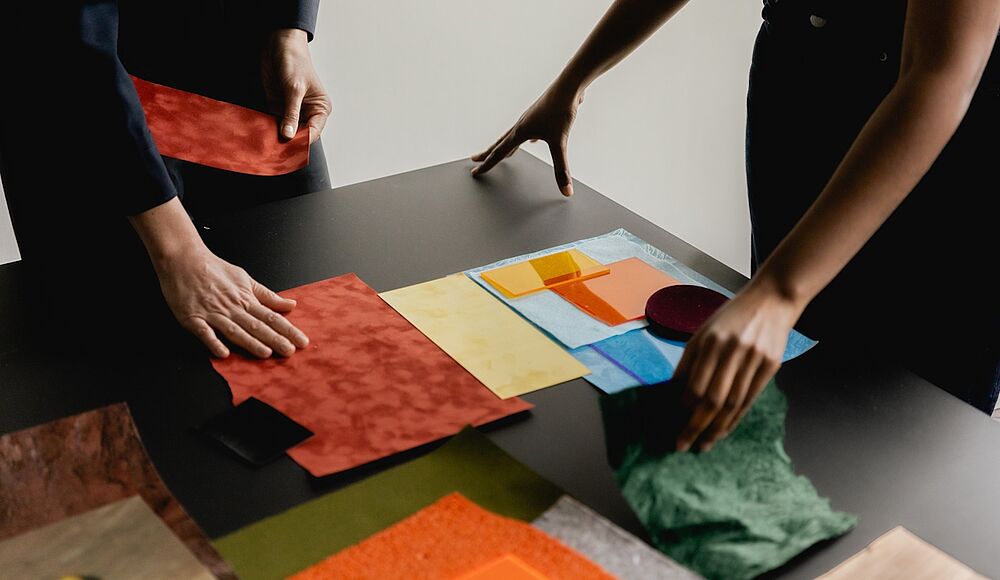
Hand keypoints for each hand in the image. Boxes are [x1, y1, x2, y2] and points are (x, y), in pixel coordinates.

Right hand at [155, 246, 308, 358]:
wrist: (184, 260)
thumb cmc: (214, 269)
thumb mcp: (245, 279)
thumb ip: (267, 295)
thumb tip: (290, 304)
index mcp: (245, 299)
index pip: (271, 317)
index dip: (287, 330)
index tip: (302, 341)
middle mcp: (232, 308)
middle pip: (257, 326)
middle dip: (275, 339)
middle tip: (290, 352)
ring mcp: (212, 313)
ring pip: (234, 330)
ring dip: (250, 342)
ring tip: (266, 353)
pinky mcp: (193, 318)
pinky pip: (204, 332)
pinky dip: (213, 342)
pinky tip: (223, 353)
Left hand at [261, 28, 330, 143]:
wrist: (279, 45)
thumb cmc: (294, 62)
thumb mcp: (294, 89)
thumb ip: (291, 114)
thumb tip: (288, 135)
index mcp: (319, 109)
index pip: (312, 132)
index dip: (301, 142)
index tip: (287, 149)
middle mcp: (307, 112)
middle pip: (299, 135)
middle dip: (287, 141)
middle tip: (274, 149)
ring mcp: (292, 111)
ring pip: (285, 131)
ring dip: (276, 136)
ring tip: (265, 144)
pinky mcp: (277, 107)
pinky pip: (273, 122)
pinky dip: (267, 128)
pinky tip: (260, 133)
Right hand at [471, 85, 583, 196]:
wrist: (569, 85)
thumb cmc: (561, 110)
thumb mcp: (560, 142)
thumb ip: (561, 169)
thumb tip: (566, 191)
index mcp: (520, 132)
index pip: (499, 153)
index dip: (487, 164)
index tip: (475, 172)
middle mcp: (522, 124)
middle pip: (499, 143)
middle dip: (487, 154)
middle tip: (475, 160)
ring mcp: (530, 118)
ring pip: (513, 136)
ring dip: (504, 146)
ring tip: (502, 154)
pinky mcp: (541, 114)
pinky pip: (528, 130)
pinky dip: (526, 138)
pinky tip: (533, 140)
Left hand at [672, 282, 802, 451]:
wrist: (772, 300)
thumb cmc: (732, 317)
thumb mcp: (704, 331)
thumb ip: (689, 361)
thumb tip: (675, 392)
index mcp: (712, 340)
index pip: (695, 384)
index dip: (684, 406)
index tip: (673, 421)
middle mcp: (733, 351)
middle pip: (713, 399)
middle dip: (695, 426)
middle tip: (682, 445)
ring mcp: (755, 359)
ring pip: (733, 404)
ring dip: (716, 428)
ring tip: (703, 444)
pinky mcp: (771, 366)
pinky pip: (750, 399)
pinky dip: (735, 418)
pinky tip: (724, 430)